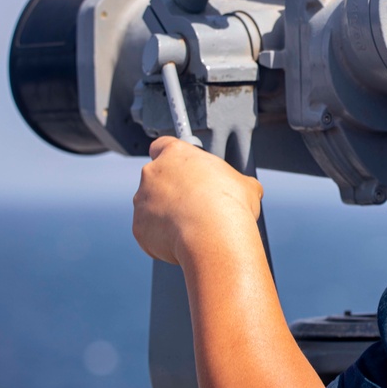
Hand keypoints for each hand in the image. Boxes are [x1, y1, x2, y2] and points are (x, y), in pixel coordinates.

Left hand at [132, 136, 262, 266]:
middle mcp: (152, 173)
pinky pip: (149, 231)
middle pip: (156, 178)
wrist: (213, 236)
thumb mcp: (245, 184)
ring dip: (165, 214)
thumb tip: (247, 189)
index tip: (182, 168)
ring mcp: (142, 201)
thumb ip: (236, 181)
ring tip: (192, 227)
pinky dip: (162, 237)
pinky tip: (183, 241)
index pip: (162, 145)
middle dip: (171, 190)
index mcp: (175, 154)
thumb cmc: (230, 204)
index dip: (171, 157)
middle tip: (194, 203)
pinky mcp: (139, 227)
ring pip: (151, 206)